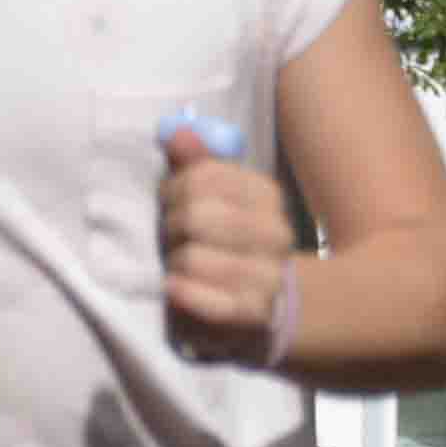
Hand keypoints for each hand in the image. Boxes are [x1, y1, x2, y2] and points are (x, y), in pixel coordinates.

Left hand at [156, 116, 292, 365]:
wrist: (266, 306)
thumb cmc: (225, 245)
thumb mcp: (214, 200)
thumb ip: (194, 165)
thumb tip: (176, 133)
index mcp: (266, 196)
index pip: (201, 176)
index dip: (172, 190)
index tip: (169, 205)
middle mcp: (275, 232)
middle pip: (195, 216)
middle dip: (170, 229)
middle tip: (171, 241)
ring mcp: (269, 275)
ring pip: (192, 258)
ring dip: (172, 265)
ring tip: (177, 269)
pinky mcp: (255, 313)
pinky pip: (204, 300)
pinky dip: (181, 294)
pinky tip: (175, 290)